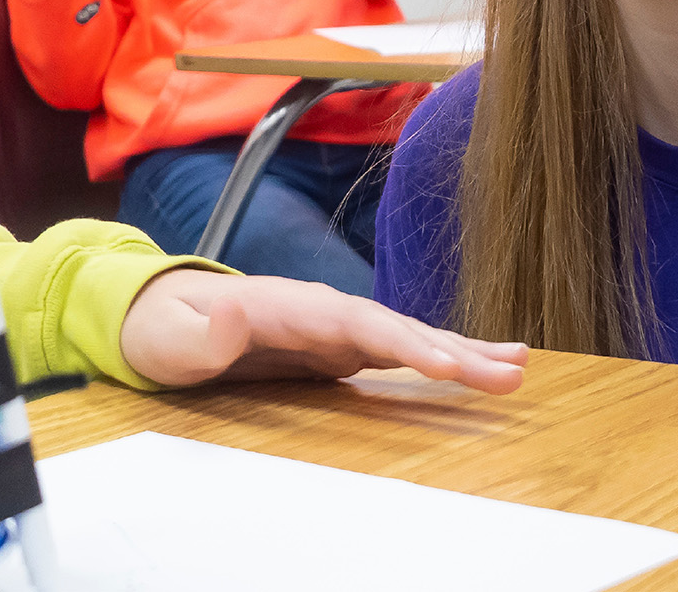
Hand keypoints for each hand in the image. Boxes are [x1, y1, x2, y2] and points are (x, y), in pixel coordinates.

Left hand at [117, 269, 527, 393]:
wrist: (158, 316)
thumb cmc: (160, 329)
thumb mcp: (166, 337)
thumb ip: (200, 332)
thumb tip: (235, 309)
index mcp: (285, 304)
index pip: (354, 321)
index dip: (402, 340)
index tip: (446, 365)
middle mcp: (320, 308)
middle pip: (394, 326)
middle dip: (452, 349)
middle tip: (510, 373)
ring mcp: (333, 326)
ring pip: (406, 335)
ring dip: (461, 352)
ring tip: (519, 368)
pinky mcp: (339, 347)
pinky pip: (399, 352)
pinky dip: (442, 357)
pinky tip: (486, 366)